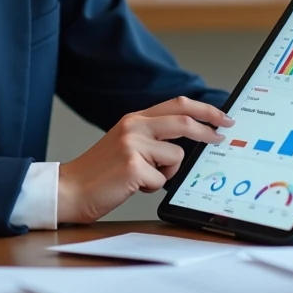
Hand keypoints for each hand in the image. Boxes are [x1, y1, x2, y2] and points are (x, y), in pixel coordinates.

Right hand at [57, 97, 233, 223]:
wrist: (69, 188)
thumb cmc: (100, 172)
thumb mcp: (125, 144)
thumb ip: (153, 137)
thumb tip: (191, 142)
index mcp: (134, 119)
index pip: (178, 104)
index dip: (205, 109)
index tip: (223, 116)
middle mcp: (134, 126)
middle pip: (184, 121)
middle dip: (209, 130)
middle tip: (222, 137)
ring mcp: (133, 145)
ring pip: (176, 157)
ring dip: (167, 173)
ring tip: (142, 178)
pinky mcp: (133, 166)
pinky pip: (162, 180)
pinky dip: (152, 188)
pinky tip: (131, 186)